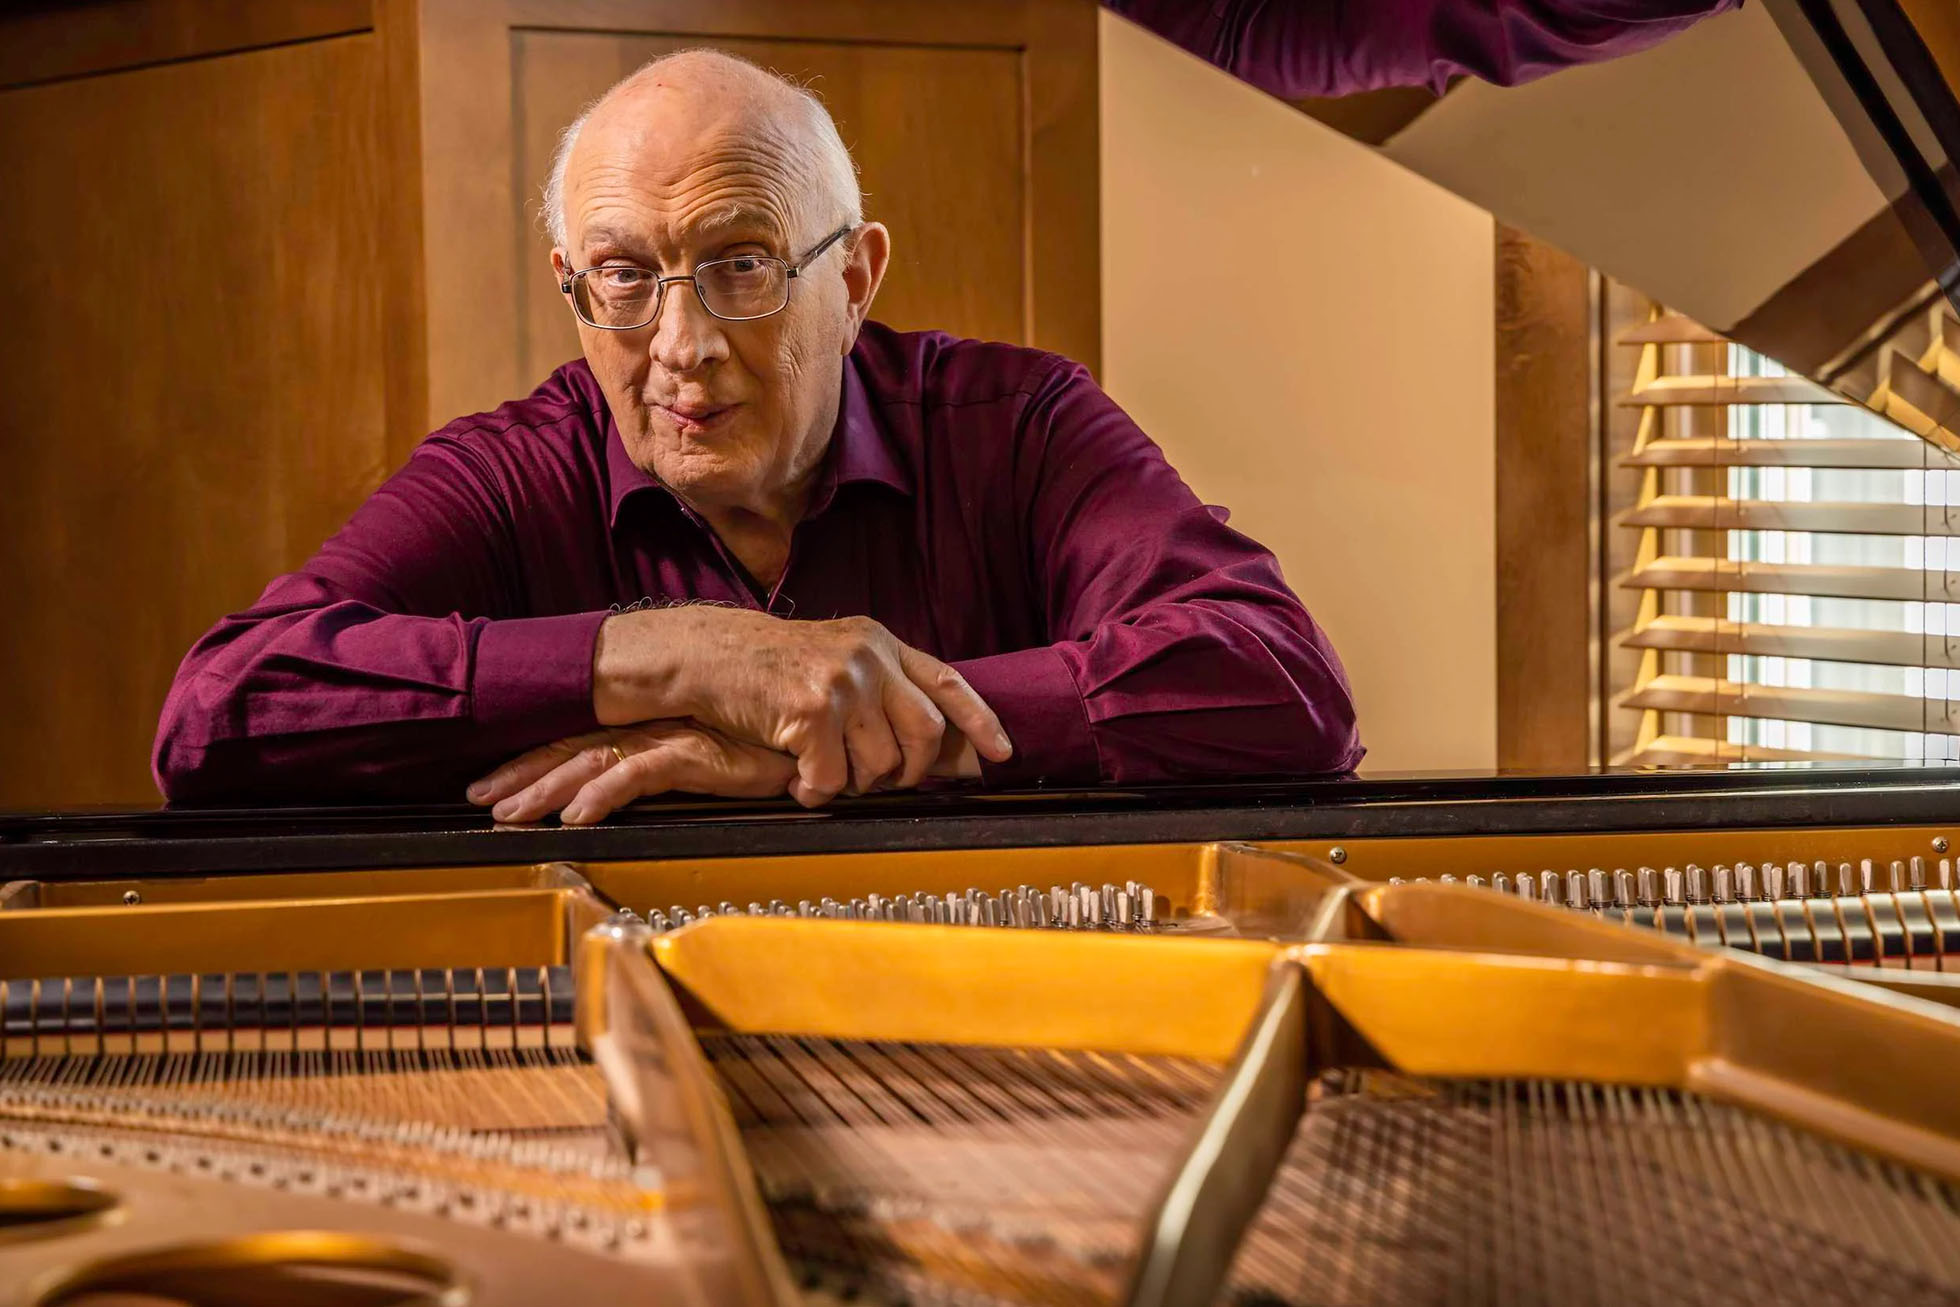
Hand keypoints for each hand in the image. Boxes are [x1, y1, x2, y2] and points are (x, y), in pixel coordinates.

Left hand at [467, 720, 797, 824]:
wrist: (814, 727)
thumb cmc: (768, 741)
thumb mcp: (709, 757)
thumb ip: (676, 765)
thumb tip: (638, 784)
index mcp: (648, 728)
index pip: (578, 743)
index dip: (534, 762)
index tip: (494, 783)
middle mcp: (650, 728)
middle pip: (571, 749)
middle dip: (521, 774)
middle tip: (477, 798)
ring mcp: (670, 737)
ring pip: (591, 761)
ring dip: (546, 788)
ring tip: (508, 812)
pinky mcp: (696, 752)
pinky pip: (638, 774)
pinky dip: (603, 794)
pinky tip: (577, 814)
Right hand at [594, 608, 1010, 806]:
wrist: (707, 655)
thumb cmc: (768, 668)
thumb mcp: (835, 658)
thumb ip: (880, 688)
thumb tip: (928, 744)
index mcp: (881, 642)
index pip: (947, 682)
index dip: (979, 721)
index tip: (1001, 754)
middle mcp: (870, 657)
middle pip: (923, 735)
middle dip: (908, 773)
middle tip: (878, 782)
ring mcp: (843, 682)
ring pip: (880, 764)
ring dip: (852, 783)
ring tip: (822, 771)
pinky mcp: (812, 711)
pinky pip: (834, 779)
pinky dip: (816, 791)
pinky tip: (797, 779)